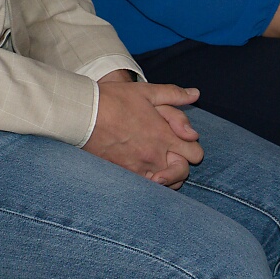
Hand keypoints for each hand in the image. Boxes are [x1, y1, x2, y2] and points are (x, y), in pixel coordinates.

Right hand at [85, 77, 202, 186]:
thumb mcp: (147, 91)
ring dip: (167, 175)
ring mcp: (138, 168)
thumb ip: (174, 95)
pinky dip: (150, 181)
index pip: (195, 154)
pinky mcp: (123, 174)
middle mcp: (154, 156)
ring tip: (159, 164)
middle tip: (172, 154)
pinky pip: (146, 187)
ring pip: (166, 184)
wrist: (83, 114)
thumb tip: (196, 94)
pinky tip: (145, 171)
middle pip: (183, 173)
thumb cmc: (115, 99)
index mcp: (163, 135)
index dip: (193, 147)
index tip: (183, 141)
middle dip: (182, 164)